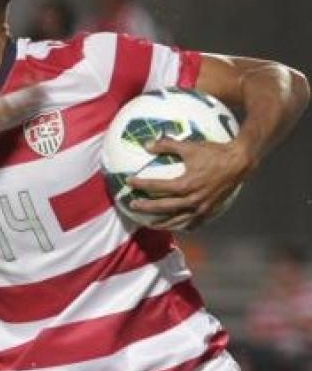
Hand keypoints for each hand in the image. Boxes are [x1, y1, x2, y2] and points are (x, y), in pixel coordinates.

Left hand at [127, 135, 252, 230]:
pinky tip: (176, 226)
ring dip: (162, 222)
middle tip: (132, 205)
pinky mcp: (210, 211)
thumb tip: (147, 144)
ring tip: (150, 223)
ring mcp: (202, 208)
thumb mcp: (190, 146)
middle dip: (146, 207)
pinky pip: (194, 223)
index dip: (142, 184)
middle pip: (163, 208)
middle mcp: (192, 200)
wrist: (240, 162)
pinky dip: (183, 226)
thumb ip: (167, 145)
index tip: (129, 182)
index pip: (158, 187)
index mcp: (186, 185)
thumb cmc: (215, 152)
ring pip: (177, 220)